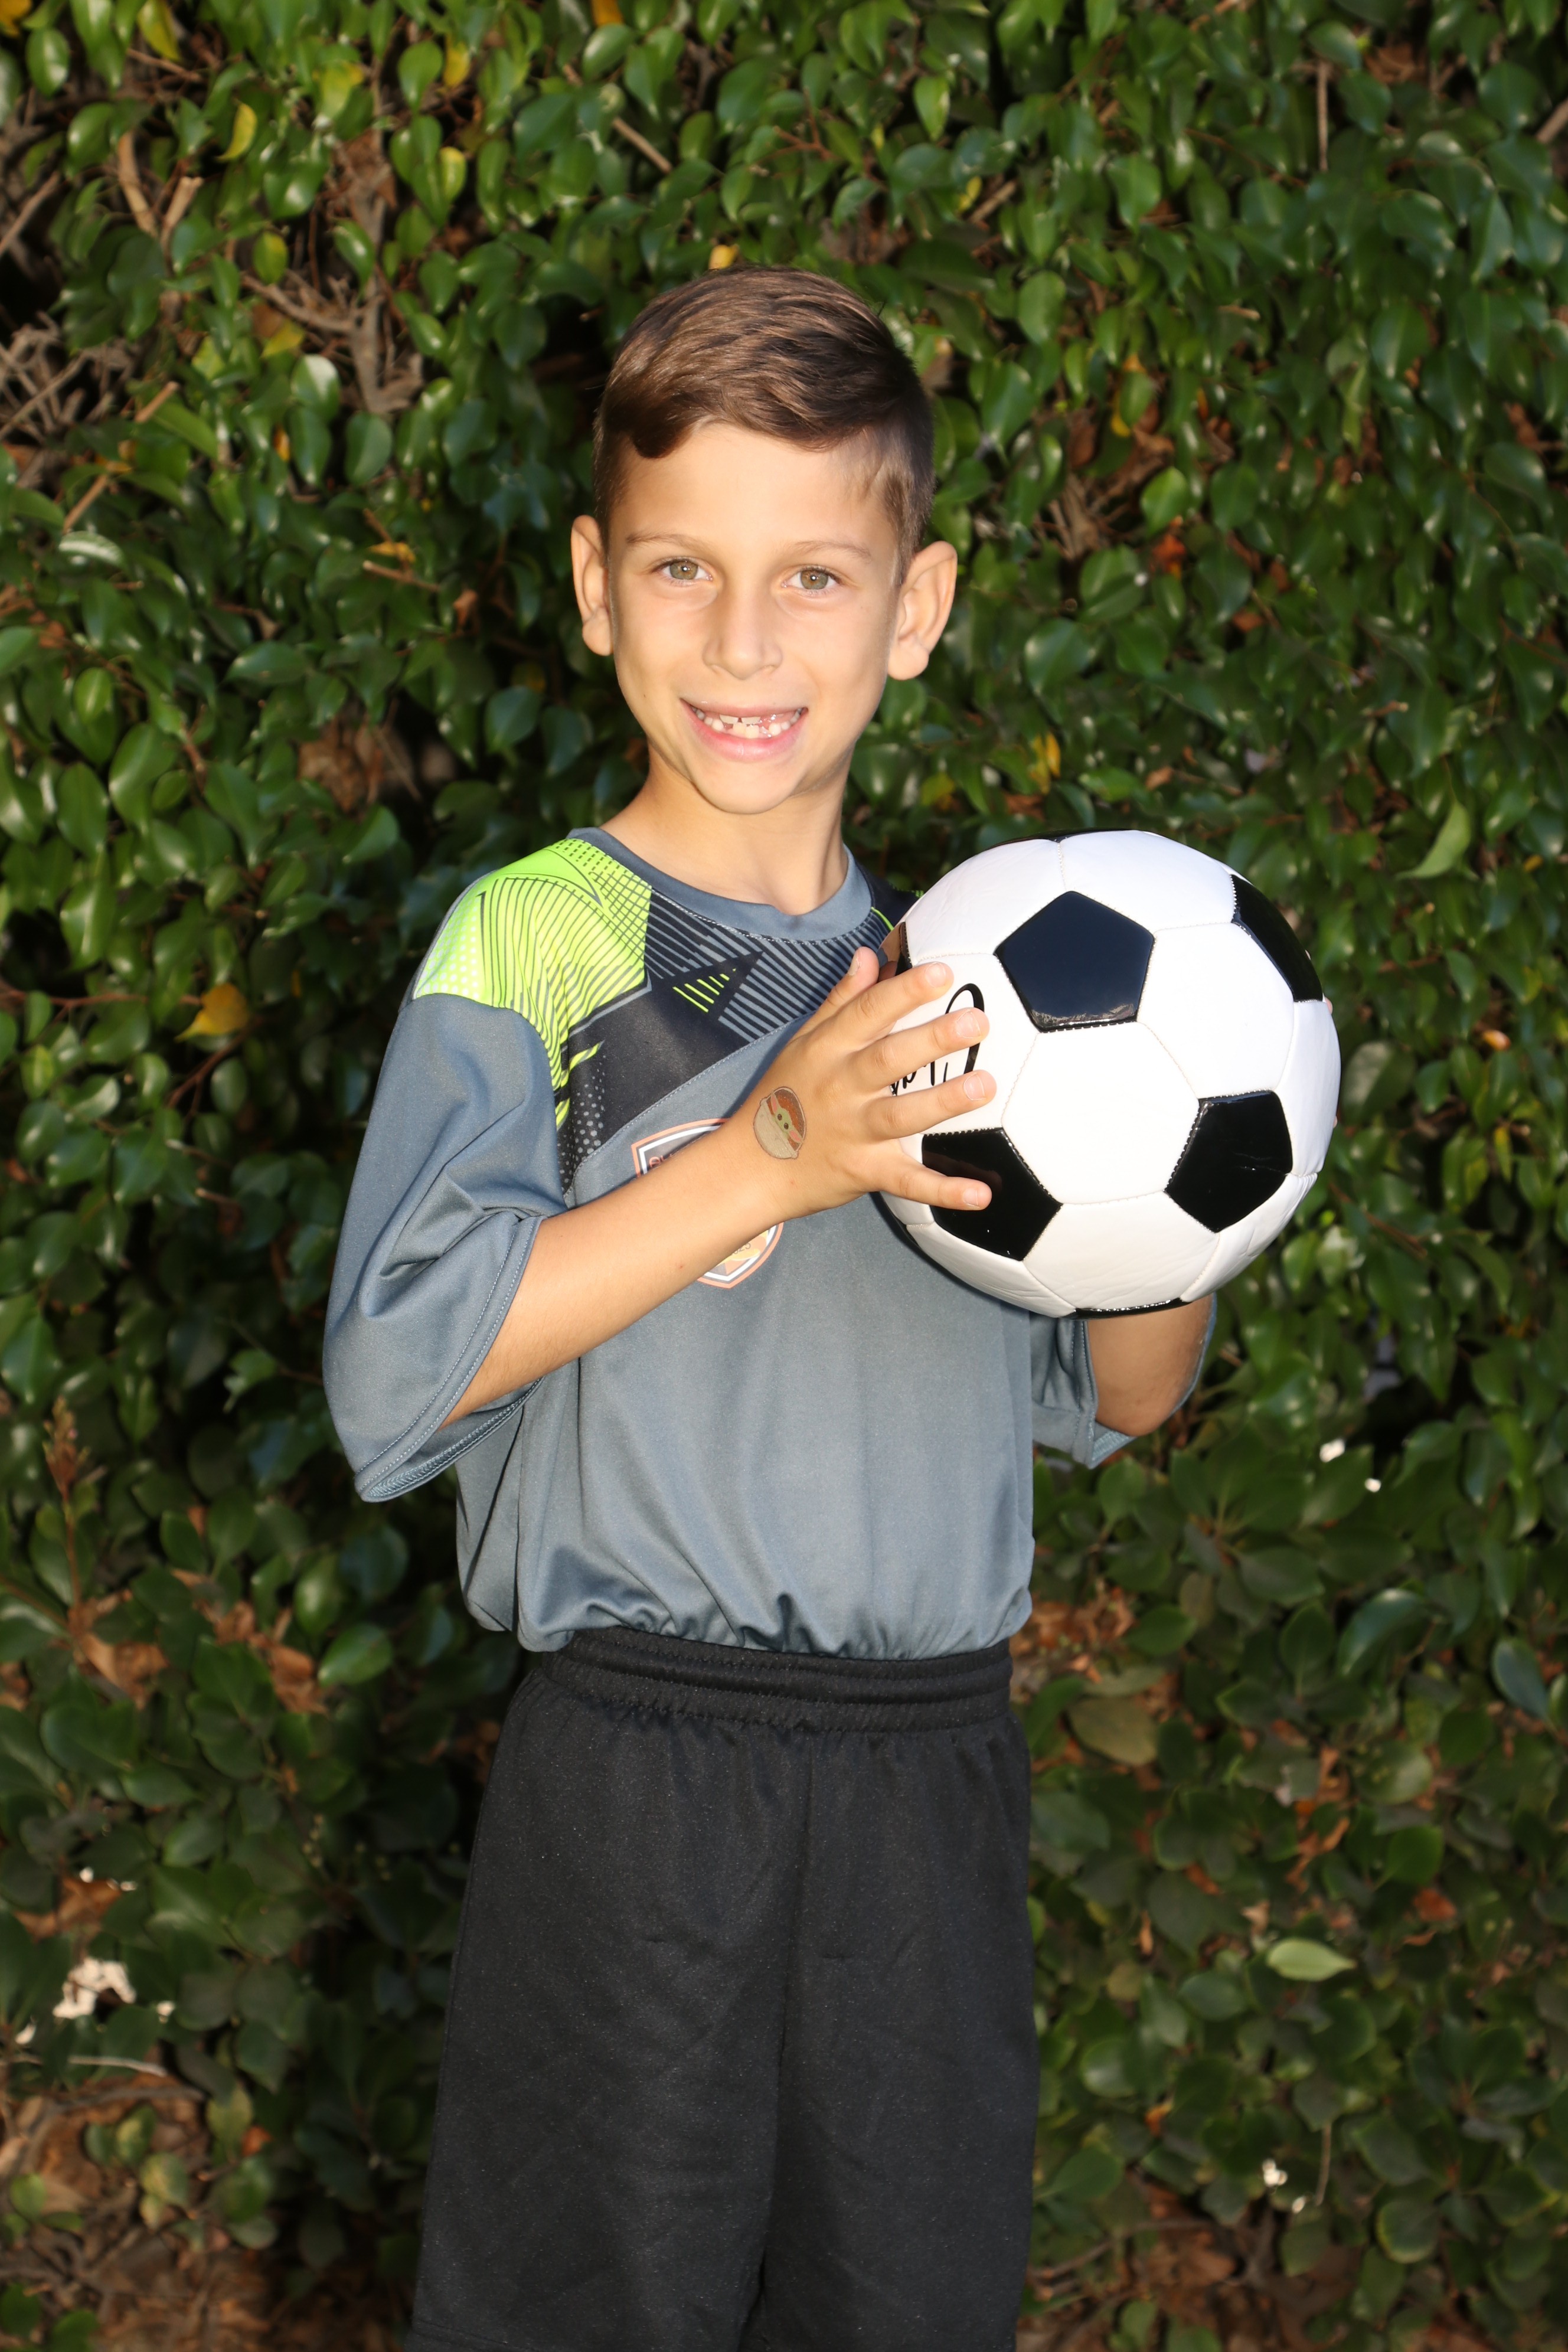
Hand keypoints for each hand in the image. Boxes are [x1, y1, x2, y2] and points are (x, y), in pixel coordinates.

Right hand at [736, 946, 996, 1221]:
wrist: (749, 1167)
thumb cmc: (784, 1096)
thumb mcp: (804, 1041)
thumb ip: (842, 1001)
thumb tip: (871, 956)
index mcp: (828, 1050)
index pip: (867, 1013)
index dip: (904, 991)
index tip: (942, 973)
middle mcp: (841, 1088)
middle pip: (889, 1059)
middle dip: (933, 1039)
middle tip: (976, 1022)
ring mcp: (854, 1132)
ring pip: (902, 1115)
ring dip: (944, 1102)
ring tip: (985, 1085)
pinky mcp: (866, 1172)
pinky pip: (908, 1182)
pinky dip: (944, 1191)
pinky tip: (982, 1195)